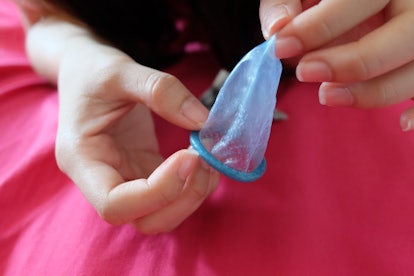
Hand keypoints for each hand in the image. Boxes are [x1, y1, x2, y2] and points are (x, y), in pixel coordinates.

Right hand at [51, 22, 218, 233]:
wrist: (87, 73)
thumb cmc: (92, 71)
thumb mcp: (121, 71)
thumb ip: (161, 90)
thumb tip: (202, 120)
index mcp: (82, 160)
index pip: (115, 204)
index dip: (158, 191)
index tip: (189, 156)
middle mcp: (101, 179)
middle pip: (142, 219)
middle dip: (180, 200)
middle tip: (204, 162)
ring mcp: (124, 177)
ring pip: (160, 215)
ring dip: (191, 197)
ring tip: (209, 161)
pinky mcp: (143, 170)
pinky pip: (170, 194)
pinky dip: (193, 185)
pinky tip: (205, 160)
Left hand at [260, 0, 413, 130]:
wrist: (363, 5)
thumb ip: (284, 0)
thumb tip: (278, 28)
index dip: (319, 26)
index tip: (282, 46)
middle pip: (404, 36)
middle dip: (352, 63)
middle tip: (306, 72)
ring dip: (374, 92)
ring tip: (327, 95)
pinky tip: (400, 123)